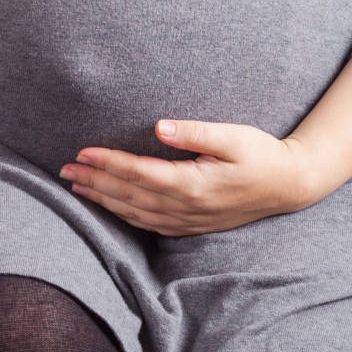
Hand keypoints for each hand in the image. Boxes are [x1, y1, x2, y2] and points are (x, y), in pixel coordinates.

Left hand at [59, 119, 317, 235]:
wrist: (289, 185)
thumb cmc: (261, 154)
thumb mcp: (233, 137)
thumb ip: (194, 132)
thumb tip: (158, 126)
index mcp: (194, 184)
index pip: (140, 173)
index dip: (108, 163)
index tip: (81, 152)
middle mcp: (187, 207)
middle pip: (130, 195)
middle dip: (94, 183)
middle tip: (63, 171)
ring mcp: (189, 220)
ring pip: (136, 213)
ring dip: (103, 200)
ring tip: (75, 188)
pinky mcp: (192, 225)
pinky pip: (150, 224)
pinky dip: (125, 216)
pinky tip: (109, 207)